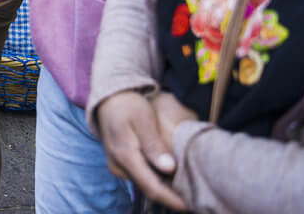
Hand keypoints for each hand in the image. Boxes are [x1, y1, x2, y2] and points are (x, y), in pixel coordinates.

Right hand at [96, 91, 189, 209]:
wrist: (107, 99)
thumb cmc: (128, 105)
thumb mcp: (143, 120)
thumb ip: (154, 145)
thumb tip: (169, 168)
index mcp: (125, 156)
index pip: (151, 187)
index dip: (172, 200)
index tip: (192, 205)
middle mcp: (118, 166)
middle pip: (149, 189)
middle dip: (172, 197)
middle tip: (195, 199)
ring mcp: (117, 166)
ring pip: (145, 184)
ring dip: (165, 188)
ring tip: (187, 189)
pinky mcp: (119, 164)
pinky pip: (141, 177)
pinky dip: (157, 180)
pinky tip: (172, 177)